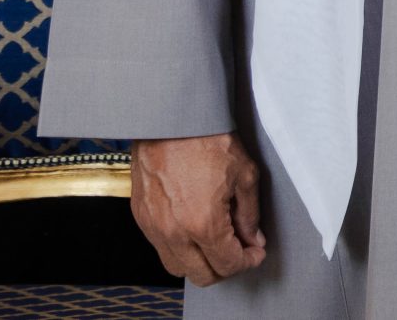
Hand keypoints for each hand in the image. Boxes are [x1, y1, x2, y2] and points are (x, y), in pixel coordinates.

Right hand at [131, 132, 266, 285]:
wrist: (172, 119)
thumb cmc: (208, 140)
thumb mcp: (245, 174)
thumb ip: (250, 214)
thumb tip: (253, 238)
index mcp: (203, 224)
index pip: (227, 264)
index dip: (247, 262)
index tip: (255, 252)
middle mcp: (174, 233)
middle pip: (201, 276)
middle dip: (225, 268)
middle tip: (239, 251)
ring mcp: (153, 227)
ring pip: (177, 267)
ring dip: (200, 262)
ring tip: (217, 241)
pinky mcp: (141, 218)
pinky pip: (161, 248)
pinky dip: (180, 248)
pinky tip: (195, 229)